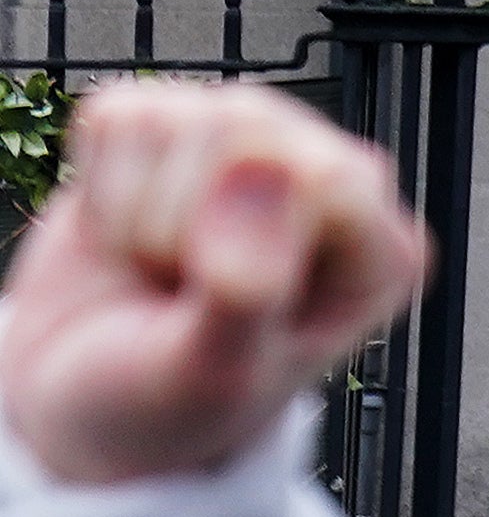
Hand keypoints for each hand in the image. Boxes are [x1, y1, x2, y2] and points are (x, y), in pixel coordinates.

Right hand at [0, 83, 426, 485]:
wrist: (79, 401)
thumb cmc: (168, 402)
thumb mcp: (213, 373)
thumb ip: (248, 285)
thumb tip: (264, 164)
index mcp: (381, 251)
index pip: (323, 178)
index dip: (236, 241)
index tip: (225, 308)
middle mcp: (334, 179)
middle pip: (243, 134)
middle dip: (177, 230)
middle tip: (183, 293)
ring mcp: (256, 143)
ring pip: (177, 120)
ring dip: (135, 215)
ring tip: (160, 269)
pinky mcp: (174, 126)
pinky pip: (117, 115)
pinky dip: (98, 187)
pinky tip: (126, 233)